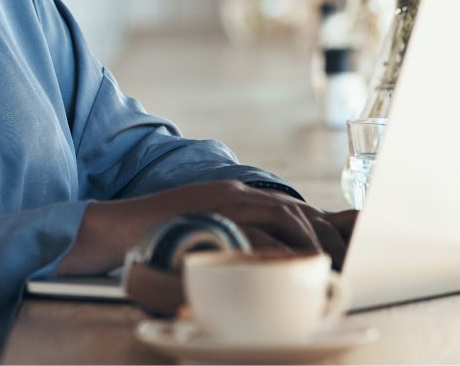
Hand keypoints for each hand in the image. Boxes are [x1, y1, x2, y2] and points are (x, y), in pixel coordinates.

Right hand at [55, 180, 357, 275]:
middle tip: (342, 263)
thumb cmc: (159, 239)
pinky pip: (260, 231)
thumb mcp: (206, 233)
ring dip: (310, 242)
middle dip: (326, 236)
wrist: (117, 229)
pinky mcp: (214, 214)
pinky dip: (282, 248)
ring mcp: (226, 201)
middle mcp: (237, 193)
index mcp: (237, 196)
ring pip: (286, 216)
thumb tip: (270, 264)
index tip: (339, 250)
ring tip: (324, 266)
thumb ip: (236, 240)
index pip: (290, 208)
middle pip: (296, 211)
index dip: (321, 227)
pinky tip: (294, 265)